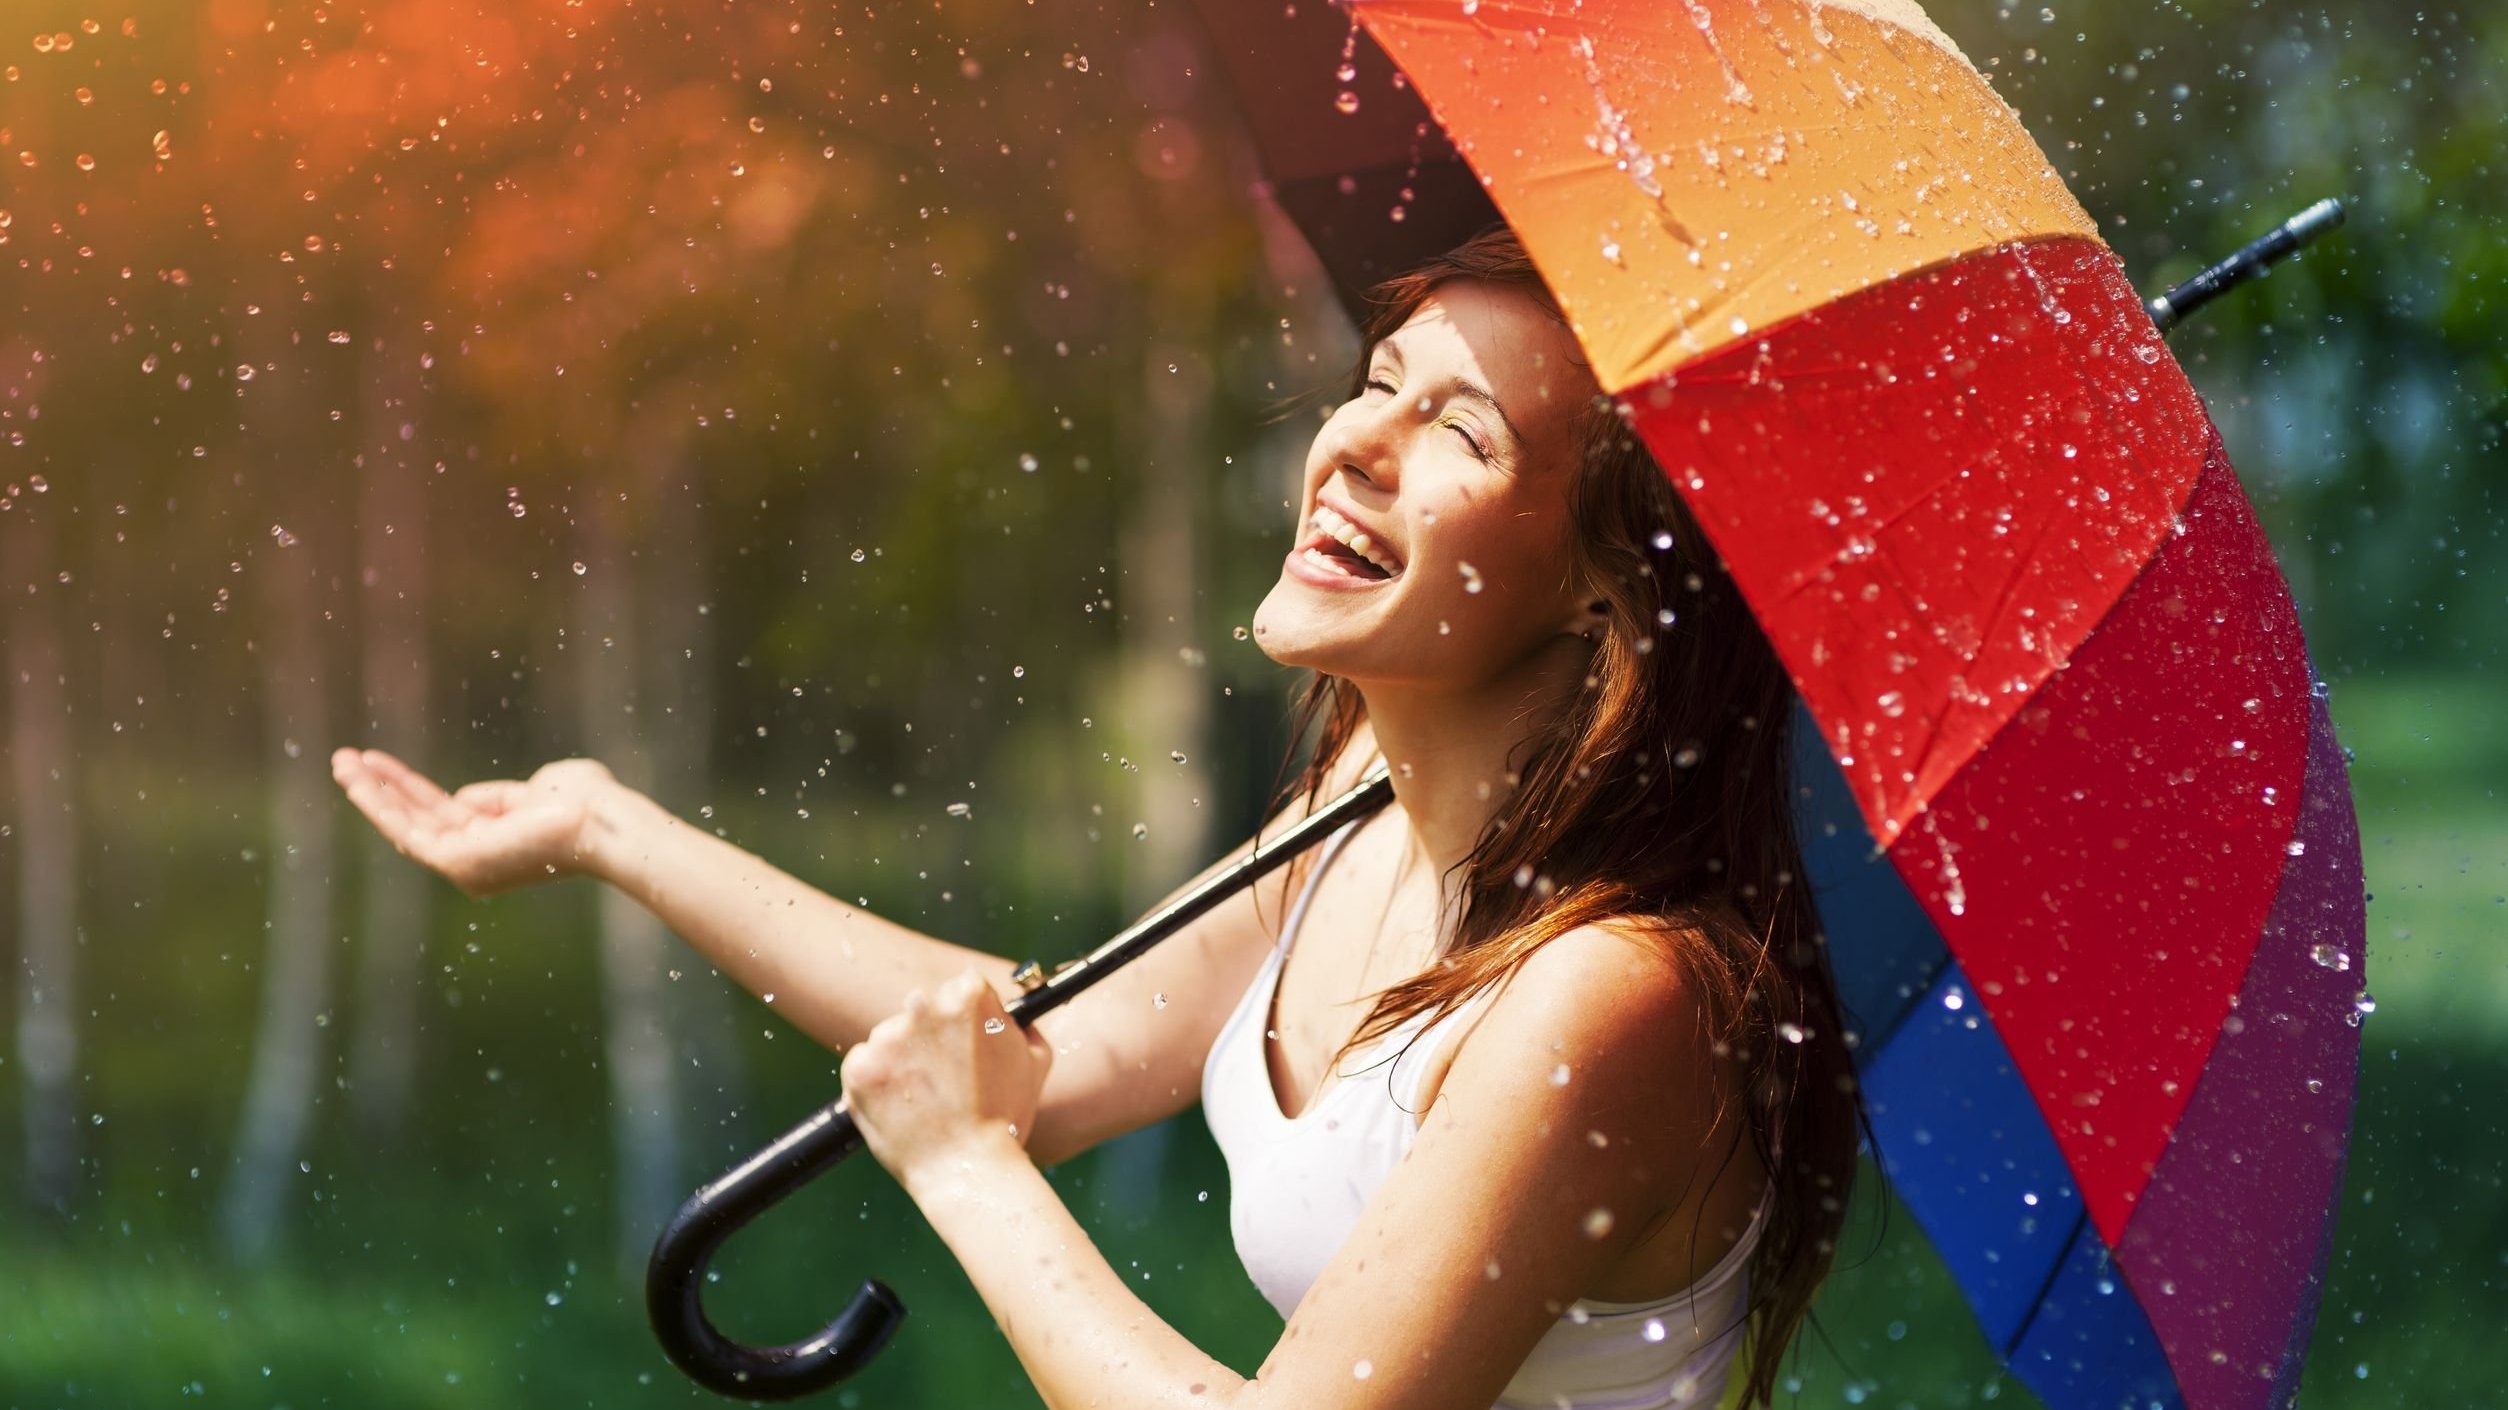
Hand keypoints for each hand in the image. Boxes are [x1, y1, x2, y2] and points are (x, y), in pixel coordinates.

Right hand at [332, 748, 619, 896]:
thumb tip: (460, 799)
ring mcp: (466, 866)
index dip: (410, 789)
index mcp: (497, 843)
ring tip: (340, 762)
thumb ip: (498, 797)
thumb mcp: (537, 792)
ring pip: (405, 826)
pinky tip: (358, 779)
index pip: (443, 815)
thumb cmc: (585, 804)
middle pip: (417, 821)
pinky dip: (380, 805)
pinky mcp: (457, 863)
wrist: (603, 822)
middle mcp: (477, 861)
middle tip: (347, 761)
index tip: (381, 764)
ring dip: (370, 793)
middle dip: (381, 790)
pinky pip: (407, 831)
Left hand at [842, 969, 1051, 1190]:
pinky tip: (900, 1106)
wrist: (967, 1170)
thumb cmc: (1006, 1119)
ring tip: (924, 1100)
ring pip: (890, 1038)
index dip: (965, 1022)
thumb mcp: (1035, 1062)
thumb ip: (1022, 1026)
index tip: (965, 1047)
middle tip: (945, 1079)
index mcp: (968, 997)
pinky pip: (863, 1064)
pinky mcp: (860, 1068)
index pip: (959, 989)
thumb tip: (1011, 1011)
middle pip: (922, 1009)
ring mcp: (888, 1037)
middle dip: (930, 1037)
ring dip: (901, 1061)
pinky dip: (875, 1083)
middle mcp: (925, 1006)